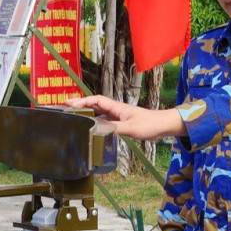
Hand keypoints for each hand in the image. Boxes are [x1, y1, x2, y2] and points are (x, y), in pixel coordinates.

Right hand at [64, 95, 186, 141]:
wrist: (164, 125)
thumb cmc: (150, 124)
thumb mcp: (131, 128)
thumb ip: (114, 129)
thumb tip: (97, 130)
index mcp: (117, 107)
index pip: (96, 100)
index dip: (82, 101)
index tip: (70, 103)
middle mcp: (116, 110)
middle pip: (95, 104)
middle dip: (81, 105)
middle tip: (67, 108)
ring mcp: (119, 116)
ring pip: (100, 112)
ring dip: (88, 113)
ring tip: (75, 117)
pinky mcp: (123, 122)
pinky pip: (106, 120)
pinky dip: (97, 122)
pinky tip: (92, 127)